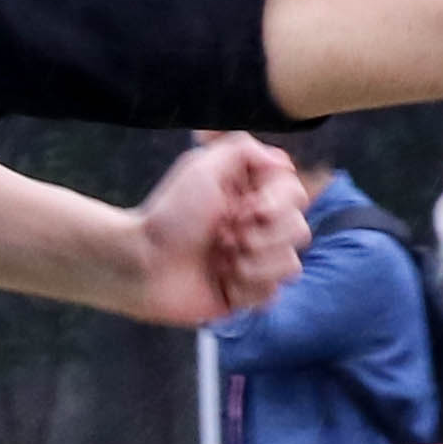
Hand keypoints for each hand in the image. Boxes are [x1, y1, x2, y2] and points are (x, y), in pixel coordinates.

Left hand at [129, 135, 305, 327]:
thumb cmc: (170, 214)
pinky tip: (221, 282)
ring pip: (290, 266)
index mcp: (250, 196)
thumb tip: (282, 162)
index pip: (295, 195)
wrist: (143, 264)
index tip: (250, 207)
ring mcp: (252, 262)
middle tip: (226, 235)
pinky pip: (271, 294)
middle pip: (299, 231)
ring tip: (220, 260)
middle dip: (263, 235)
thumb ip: (244, 149)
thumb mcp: (203, 166)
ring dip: (254, 263)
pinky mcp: (245, 294)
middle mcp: (256, 228)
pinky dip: (246, 287)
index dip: (278, 204)